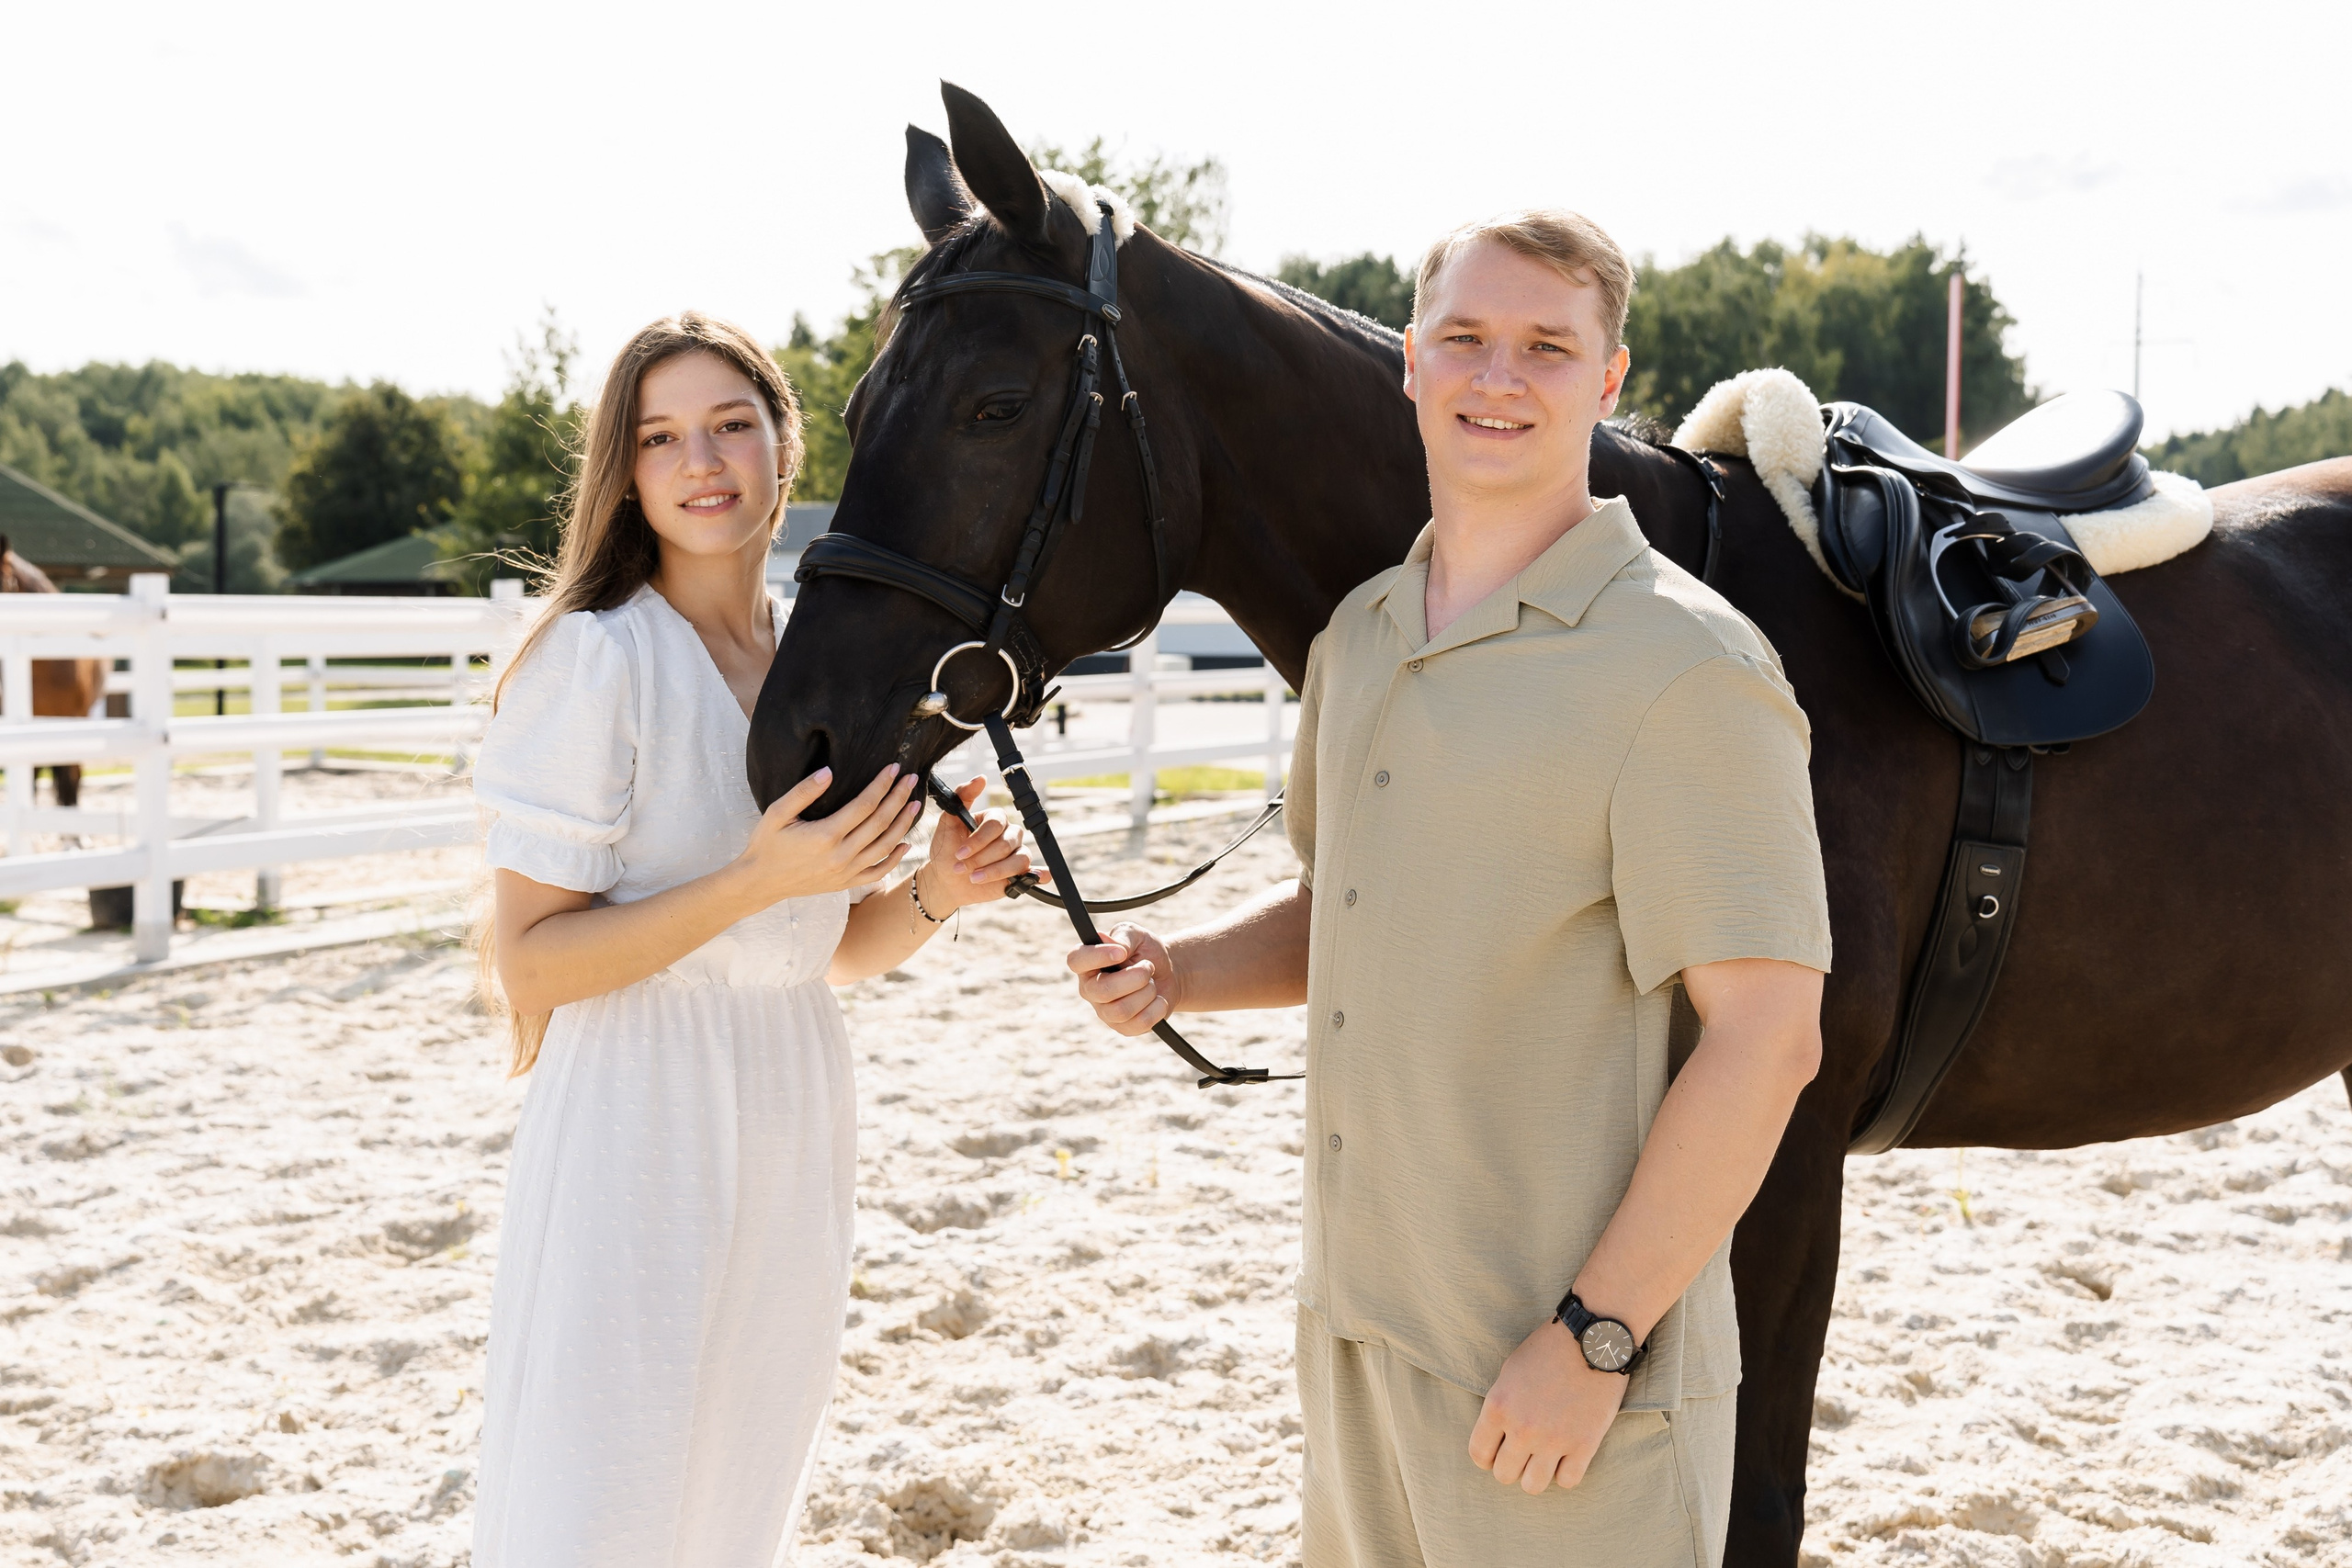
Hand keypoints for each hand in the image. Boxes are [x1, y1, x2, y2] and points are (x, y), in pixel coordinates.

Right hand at [731, 765, 918, 909]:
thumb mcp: (776, 813)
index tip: (893, 768)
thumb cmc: (766, 844)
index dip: (881, 785)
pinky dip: (894, 858)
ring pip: (884, 847)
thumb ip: (803, 792)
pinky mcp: (845, 884)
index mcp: (825, 835)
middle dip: (898, 798)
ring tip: (915, 804)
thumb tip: (829, 772)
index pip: (864, 805)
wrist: (759, 882)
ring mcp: (845, 872)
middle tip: (911, 779)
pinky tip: (905, 844)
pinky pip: (877, 872)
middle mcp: (840, 855)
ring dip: (903, 824)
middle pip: (880, 823)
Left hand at [917, 776, 1039, 912]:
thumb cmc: (947, 851)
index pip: (995, 824)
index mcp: (993, 819)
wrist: (947, 882)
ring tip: (974, 878)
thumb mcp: (947, 823)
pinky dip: (1038, 874)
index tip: (959, 853)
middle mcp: (1008, 834)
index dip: (978, 840)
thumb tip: (981, 778)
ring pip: (1019, 859)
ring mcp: (1016, 853)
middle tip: (962, 868)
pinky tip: (1038, 877)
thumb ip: (962, 797)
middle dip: (982, 858)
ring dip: (995, 871)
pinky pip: (1033, 871)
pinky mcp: (1020, 873)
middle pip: (1006, 843)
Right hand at [1066, 922, 1177, 1033]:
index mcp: (1087, 963)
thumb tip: (1116, 947)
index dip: (1097, 956)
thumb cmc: (1145, 951)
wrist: (1168, 973)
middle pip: (1103, 990)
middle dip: (1135, 977)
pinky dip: (1157, 1008)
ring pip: (1122, 1010)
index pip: (1076, 961)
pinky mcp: (1124, 1028)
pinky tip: (1158, 999)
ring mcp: (1105, 1012)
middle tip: (1148, 966)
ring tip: (1152, 983)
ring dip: (1147, 992)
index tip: (1121, 953)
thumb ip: (1123, 936)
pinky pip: (1140, 1023)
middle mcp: (1090, 989)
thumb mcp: (1136, 934)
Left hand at [1467, 1318, 1627, 1493]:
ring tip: (1544, 1458)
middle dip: (1511, 1465)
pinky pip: (1568, 1481)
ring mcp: (1554, 1440)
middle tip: (1523, 1452)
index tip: (1498, 1450)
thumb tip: (1497, 1435)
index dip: (1487, 1456)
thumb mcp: (1510, 1371)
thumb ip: (1501, 1406)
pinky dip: (1566, 1473)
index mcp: (1498, 1406)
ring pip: (1533, 1486)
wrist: (1593, 1339)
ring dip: (1536, 1475)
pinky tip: (1568, 1456)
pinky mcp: (1585, 1445)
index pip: (1479, 1454)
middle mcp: (1522, 1428)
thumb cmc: (1549, 1349)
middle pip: (1504, 1475)